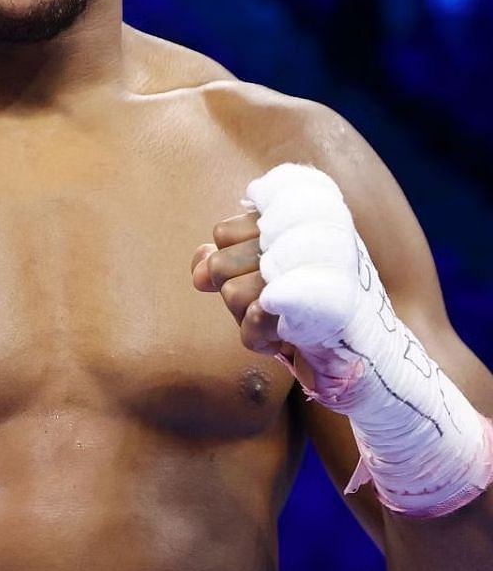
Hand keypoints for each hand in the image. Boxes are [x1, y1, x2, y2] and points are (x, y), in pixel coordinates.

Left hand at [195, 164, 374, 403]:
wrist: (371, 357)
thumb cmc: (312, 312)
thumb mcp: (262, 279)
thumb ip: (226, 262)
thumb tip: (199, 271)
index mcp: (300, 214)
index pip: (224, 232)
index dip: (233, 262)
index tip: (268, 276)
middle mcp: (313, 229)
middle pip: (221, 263)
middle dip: (236, 293)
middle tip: (274, 303)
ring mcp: (320, 266)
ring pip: (231, 293)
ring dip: (248, 319)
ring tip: (284, 319)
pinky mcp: (321, 306)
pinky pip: (253, 320)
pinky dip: (259, 338)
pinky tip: (284, 338)